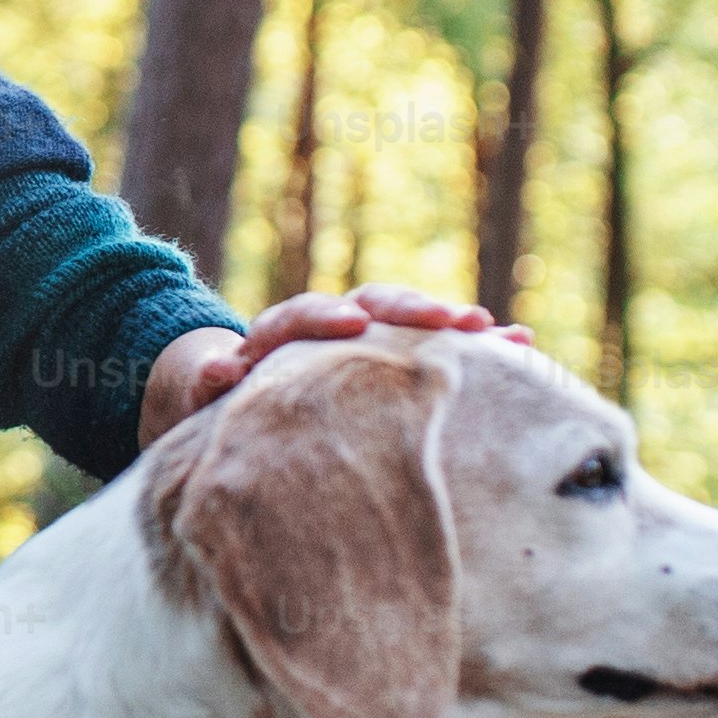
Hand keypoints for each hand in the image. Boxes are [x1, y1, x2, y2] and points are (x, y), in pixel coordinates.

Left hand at [137, 285, 528, 446]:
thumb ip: (206, 386)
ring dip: (451, 325)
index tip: (351, 324)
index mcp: (274, 337)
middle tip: (453, 322)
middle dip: (411, 310)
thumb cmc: (210, 413)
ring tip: (500, 335)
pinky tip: (522, 345)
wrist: (223, 406)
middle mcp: (324, 330)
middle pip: (368, 304)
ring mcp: (361, 344)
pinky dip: (476, 347)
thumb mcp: (196, 402)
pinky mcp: (390, 363)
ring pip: (407, 323)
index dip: (324, 317)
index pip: (300, 315)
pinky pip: (436, 350)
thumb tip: (219, 368)